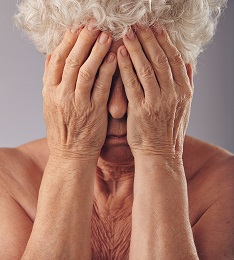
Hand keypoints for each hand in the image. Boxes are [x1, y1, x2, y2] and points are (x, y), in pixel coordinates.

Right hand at [42, 23, 116, 160]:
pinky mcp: (94, 111)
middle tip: (94, 25)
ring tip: (106, 36)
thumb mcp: (50, 105)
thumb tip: (52, 56)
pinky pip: (101, 86)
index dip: (67, 41)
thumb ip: (50, 81)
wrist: (71, 155)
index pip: (57, 59)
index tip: (77, 28)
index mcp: (49, 92)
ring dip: (97, 51)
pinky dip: (107, 70)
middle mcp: (61, 95)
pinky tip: (115, 57)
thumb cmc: (63, 130)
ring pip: (86, 70)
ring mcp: (78, 103)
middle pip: (72, 61)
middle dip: (83, 40)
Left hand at [117, 27, 193, 158]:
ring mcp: (156, 102)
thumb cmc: (169, 130)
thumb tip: (188, 63)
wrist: (160, 154)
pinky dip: (126, 67)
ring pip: (146, 68)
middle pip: (160, 59)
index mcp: (184, 91)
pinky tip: (119, 54)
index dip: (164, 41)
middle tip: (138, 24)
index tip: (155, 27)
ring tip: (127, 33)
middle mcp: (172, 94)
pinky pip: (132, 84)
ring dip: (136, 48)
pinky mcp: (140, 110)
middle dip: (148, 39)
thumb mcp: (185, 108)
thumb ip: (186, 84)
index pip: (174, 59)